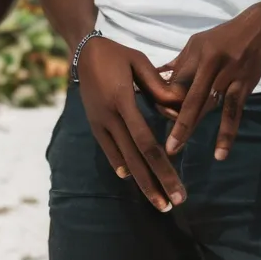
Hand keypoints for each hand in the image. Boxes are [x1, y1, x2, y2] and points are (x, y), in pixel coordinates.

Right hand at [76, 36, 186, 211]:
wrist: (82, 52)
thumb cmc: (116, 54)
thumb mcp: (139, 61)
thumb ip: (159, 86)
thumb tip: (178, 109)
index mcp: (122, 101)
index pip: (145, 142)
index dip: (162, 168)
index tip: (177, 188)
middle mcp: (109, 117)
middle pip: (136, 158)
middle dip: (155, 184)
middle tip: (172, 206)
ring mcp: (99, 123)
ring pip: (123, 159)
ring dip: (141, 182)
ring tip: (158, 202)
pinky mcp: (94, 124)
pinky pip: (109, 150)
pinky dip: (121, 165)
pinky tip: (132, 179)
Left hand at [163, 6, 260, 159]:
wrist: (257, 30)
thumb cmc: (222, 37)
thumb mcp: (196, 43)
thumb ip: (180, 64)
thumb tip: (157, 79)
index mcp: (198, 54)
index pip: (179, 80)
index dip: (167, 98)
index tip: (155, 114)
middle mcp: (213, 67)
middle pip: (192, 97)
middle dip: (177, 121)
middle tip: (165, 143)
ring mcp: (230, 78)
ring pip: (209, 106)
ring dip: (193, 127)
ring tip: (181, 147)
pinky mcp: (244, 87)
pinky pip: (234, 113)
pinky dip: (227, 133)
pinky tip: (220, 152)